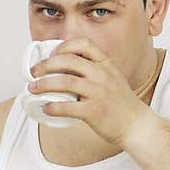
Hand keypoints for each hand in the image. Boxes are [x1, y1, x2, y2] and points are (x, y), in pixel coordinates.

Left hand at [28, 38, 150, 147]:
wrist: (136, 125)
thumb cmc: (122, 104)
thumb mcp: (112, 78)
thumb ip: (94, 71)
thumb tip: (67, 70)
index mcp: (106, 64)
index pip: (83, 44)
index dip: (64, 46)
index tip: (51, 54)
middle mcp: (102, 75)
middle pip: (68, 61)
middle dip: (46, 65)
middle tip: (34, 72)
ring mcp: (98, 93)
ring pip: (64, 82)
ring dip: (44, 84)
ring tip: (33, 89)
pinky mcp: (93, 112)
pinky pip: (67, 107)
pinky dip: (53, 107)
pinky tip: (46, 108)